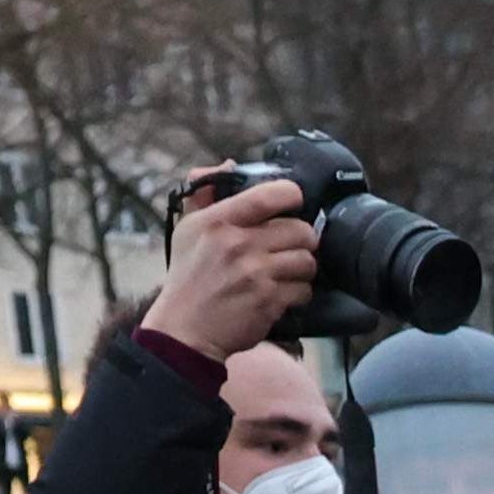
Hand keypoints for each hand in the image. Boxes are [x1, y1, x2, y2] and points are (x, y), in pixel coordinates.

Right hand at [142, 173, 323, 359]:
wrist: (185, 329)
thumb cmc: (188, 276)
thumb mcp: (187, 227)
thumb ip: (205, 193)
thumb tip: (230, 164)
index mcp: (218, 220)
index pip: (268, 195)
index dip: (291, 194)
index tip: (294, 200)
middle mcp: (239, 244)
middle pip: (300, 230)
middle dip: (302, 238)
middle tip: (292, 244)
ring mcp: (256, 274)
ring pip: (307, 261)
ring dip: (303, 267)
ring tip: (287, 270)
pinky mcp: (270, 301)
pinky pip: (304, 289)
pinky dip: (298, 292)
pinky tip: (283, 292)